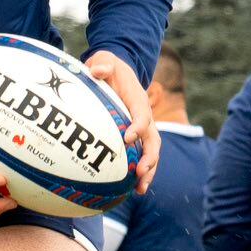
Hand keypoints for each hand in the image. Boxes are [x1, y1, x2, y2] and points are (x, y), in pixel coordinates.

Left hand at [84, 50, 158, 194]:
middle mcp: (144, 116)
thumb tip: (97, 70)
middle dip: (150, 157)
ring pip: (151, 152)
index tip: (127, 139)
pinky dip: (140, 172)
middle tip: (140, 173)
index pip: (142, 114)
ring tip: (140, 190)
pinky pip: (141, 155)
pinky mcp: (136, 137)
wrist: (117, 70)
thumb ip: (102, 64)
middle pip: (153, 139)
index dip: (138, 126)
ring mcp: (142, 128)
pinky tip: (130, 190)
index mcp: (137, 99)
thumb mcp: (104, 60)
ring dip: (149, 171)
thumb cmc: (108, 67)